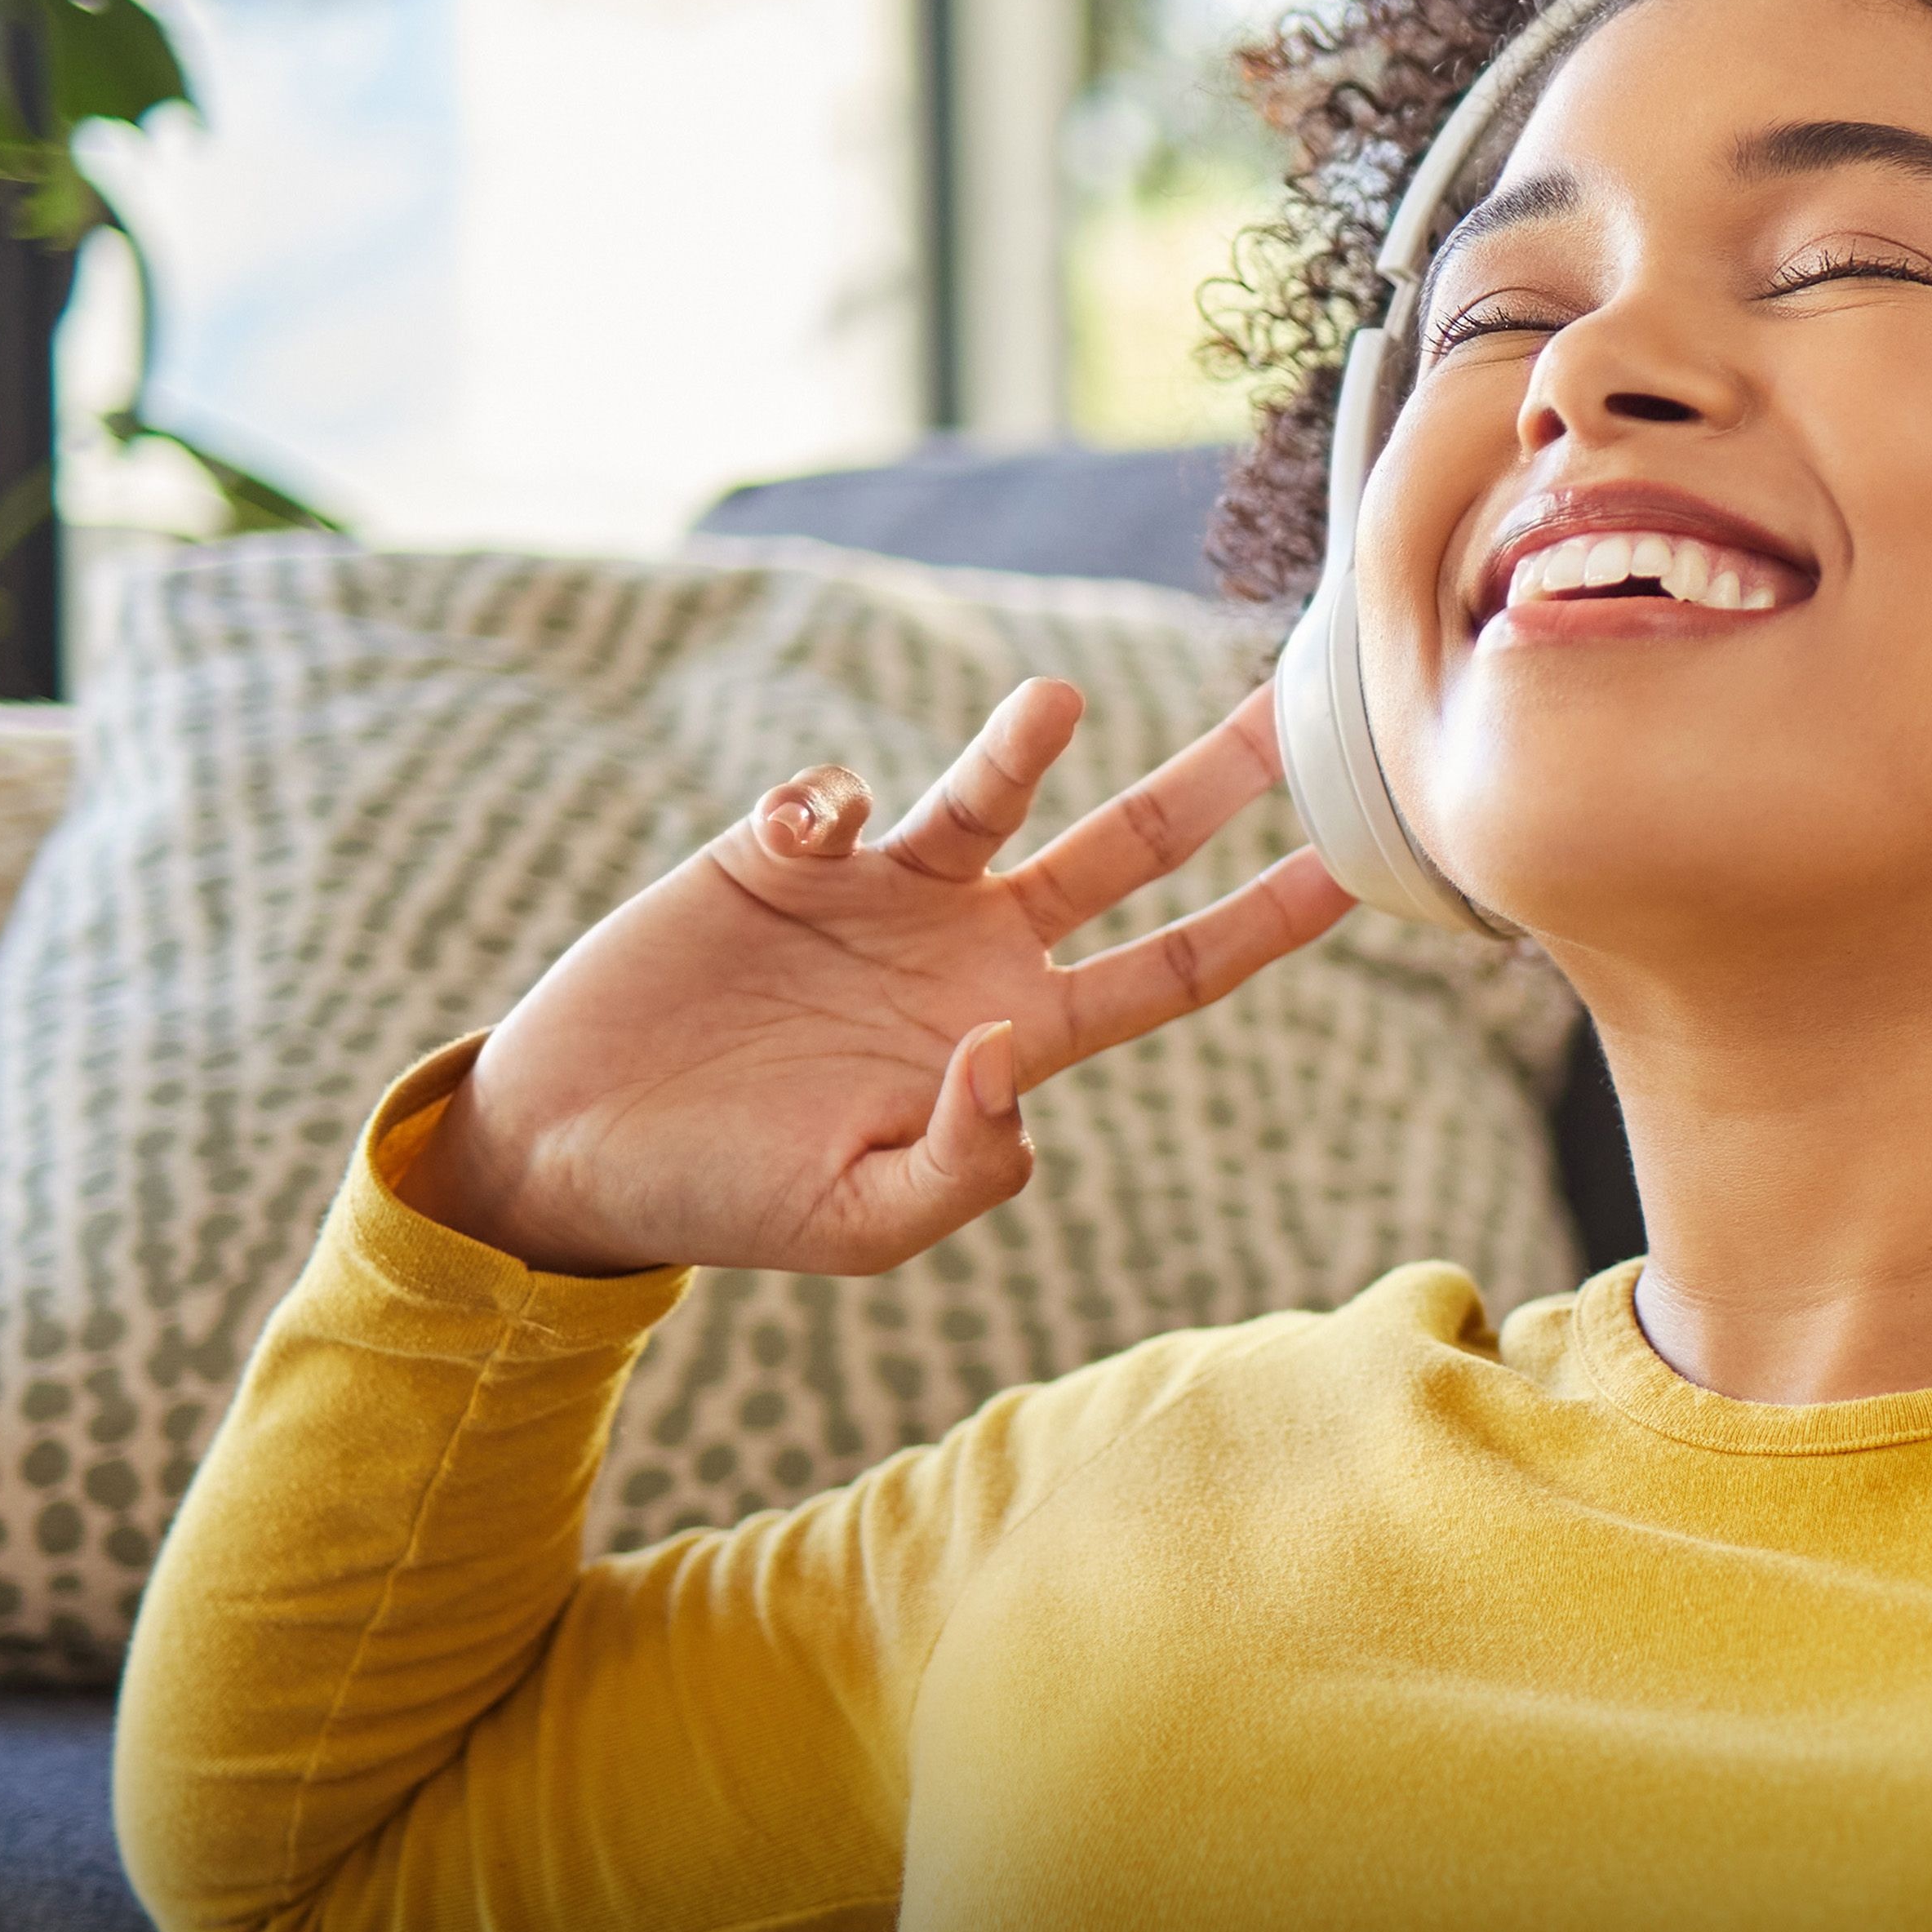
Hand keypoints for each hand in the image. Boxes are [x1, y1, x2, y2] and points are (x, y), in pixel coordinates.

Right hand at [398, 681, 1353, 1274]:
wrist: (579, 1151)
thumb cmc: (733, 1201)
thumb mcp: (864, 1221)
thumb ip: (964, 1162)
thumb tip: (1014, 1052)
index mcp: (1013, 1037)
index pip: (1170, 974)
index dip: (1262, 924)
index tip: (1352, 866)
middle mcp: (969, 950)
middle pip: (1127, 852)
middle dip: (1209, 784)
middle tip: (1286, 712)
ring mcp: (883, 893)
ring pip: (988, 791)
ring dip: (1020, 744)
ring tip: (1050, 709)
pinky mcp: (783, 855)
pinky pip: (837, 798)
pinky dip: (832, 801)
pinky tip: (798, 841)